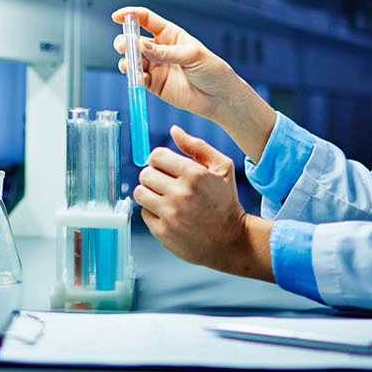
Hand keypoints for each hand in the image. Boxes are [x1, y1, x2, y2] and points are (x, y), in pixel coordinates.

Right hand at [111, 6, 243, 119]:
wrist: (219, 98)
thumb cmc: (212, 70)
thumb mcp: (192, 55)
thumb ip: (166, 52)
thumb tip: (143, 46)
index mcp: (170, 34)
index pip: (145, 19)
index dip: (130, 15)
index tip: (117, 17)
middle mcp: (159, 49)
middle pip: (133, 40)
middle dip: (125, 41)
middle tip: (125, 47)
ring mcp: (155, 66)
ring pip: (131, 59)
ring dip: (127, 61)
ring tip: (131, 65)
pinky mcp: (153, 84)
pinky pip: (137, 79)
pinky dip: (134, 78)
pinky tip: (140, 79)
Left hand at [133, 125, 273, 280]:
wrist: (231, 241)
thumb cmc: (226, 202)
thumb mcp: (223, 168)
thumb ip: (198, 146)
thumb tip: (174, 130)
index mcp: (194, 175)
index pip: (156, 156)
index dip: (160, 159)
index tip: (166, 166)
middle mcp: (181, 194)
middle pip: (145, 174)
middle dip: (153, 175)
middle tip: (165, 182)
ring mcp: (171, 215)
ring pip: (140, 193)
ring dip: (149, 192)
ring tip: (163, 196)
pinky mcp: (163, 232)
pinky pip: (144, 213)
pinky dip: (153, 212)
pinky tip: (168, 214)